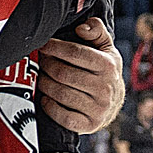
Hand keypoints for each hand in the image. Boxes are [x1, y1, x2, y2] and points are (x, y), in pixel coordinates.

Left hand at [37, 18, 124, 133]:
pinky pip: (63, 116)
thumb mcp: (106, 48)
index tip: (43, 45)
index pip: (75, 53)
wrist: (113, 104)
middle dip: (46, 65)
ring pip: (60, 93)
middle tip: (39, 61)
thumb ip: (96, 30)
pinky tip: (46, 98)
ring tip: (40, 77)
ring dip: (44, 84)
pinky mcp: (89, 125)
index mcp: (108, 66)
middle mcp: (105, 88)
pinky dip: (50, 107)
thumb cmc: (104, 71)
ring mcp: (98, 108)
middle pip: (64, 73)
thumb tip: (82, 28)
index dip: (54, 47)